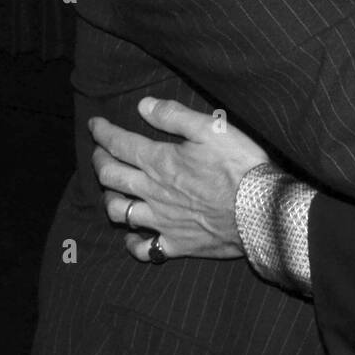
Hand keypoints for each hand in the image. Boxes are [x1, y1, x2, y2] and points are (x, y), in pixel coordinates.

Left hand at [89, 97, 269, 261]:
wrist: (260, 210)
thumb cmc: (240, 166)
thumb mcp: (212, 129)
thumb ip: (174, 116)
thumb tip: (143, 105)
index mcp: (161, 162)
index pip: (120, 144)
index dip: (103, 133)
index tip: (94, 125)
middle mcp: (153, 192)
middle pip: (111, 176)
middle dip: (99, 160)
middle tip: (98, 151)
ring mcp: (162, 221)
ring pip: (119, 212)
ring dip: (108, 198)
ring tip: (110, 190)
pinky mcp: (177, 244)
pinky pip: (144, 249)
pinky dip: (133, 243)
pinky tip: (133, 236)